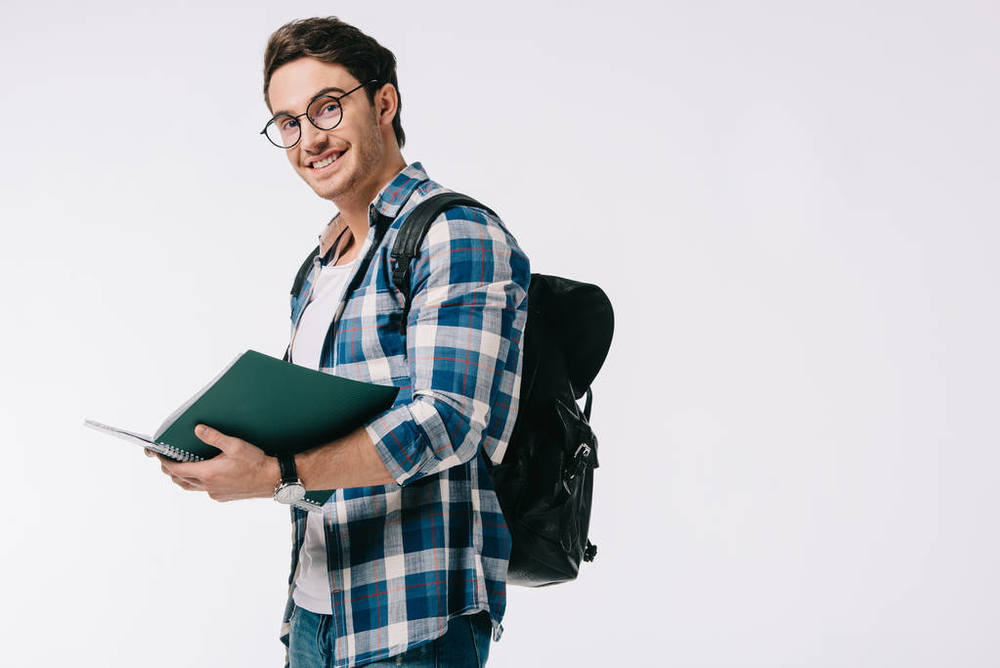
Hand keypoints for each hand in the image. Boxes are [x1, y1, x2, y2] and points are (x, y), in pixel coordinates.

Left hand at [149, 425, 279, 501]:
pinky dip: (196, 483)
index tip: (157, 454)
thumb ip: (214, 437)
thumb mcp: (235, 445)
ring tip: (177, 468)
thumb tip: (198, 429)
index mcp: (208, 473)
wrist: (271, 479)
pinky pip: (202, 490)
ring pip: (189, 487)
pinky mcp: (221, 496)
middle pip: (179, 479)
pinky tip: (202, 475)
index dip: (164, 461)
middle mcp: (207, 486)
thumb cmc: (255, 462)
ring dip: (180, 477)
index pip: (176, 469)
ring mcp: (214, 493)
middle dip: (169, 469)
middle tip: (165, 459)